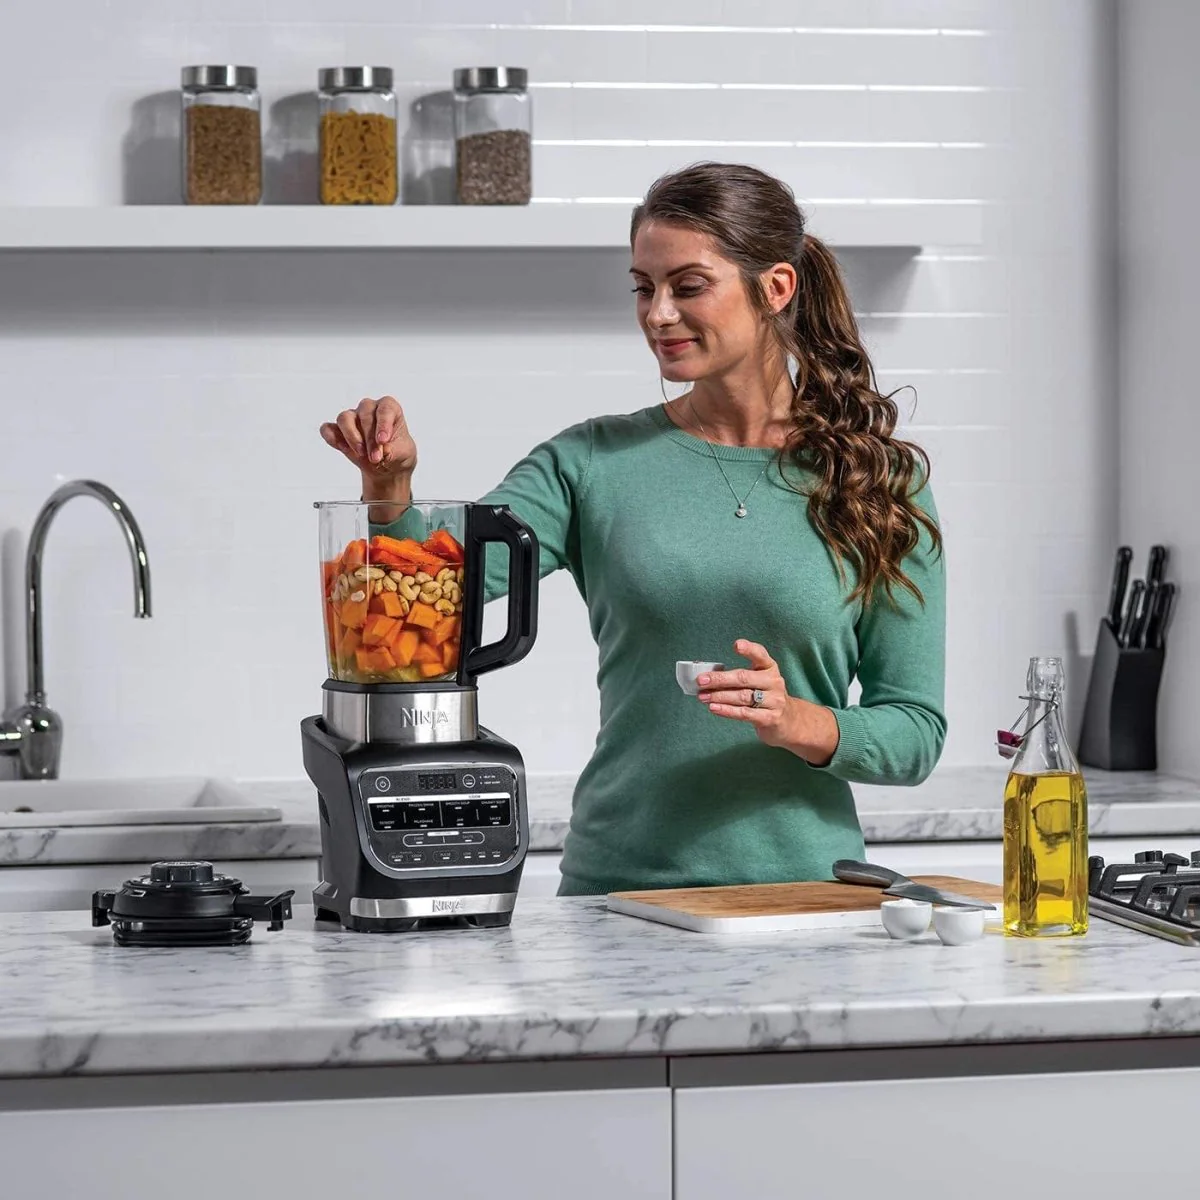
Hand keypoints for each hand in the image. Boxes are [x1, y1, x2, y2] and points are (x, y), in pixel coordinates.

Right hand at [320, 396, 417, 496]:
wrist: (387, 466)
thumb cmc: (397, 453)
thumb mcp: (403, 455)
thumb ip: (394, 451)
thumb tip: (382, 452)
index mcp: (389, 408)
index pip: (385, 408)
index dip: (383, 424)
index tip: (383, 441)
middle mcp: (369, 408)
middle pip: (364, 414)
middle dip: (370, 438)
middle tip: (375, 458)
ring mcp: (352, 417)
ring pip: (344, 418)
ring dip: (351, 436)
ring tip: (361, 453)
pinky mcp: (338, 430)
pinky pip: (328, 429)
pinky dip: (332, 438)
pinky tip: (341, 448)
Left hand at [697, 639, 839, 762]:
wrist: (789, 721)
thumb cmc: (766, 696)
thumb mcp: (760, 681)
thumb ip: (740, 677)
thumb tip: (708, 678)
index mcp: (770, 668)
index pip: (760, 655)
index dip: (749, 649)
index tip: (736, 645)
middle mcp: (774, 682)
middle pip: (744, 678)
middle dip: (720, 679)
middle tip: (701, 680)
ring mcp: (774, 701)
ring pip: (742, 697)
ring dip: (719, 696)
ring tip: (702, 696)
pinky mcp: (770, 718)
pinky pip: (745, 713)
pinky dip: (727, 710)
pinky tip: (714, 708)